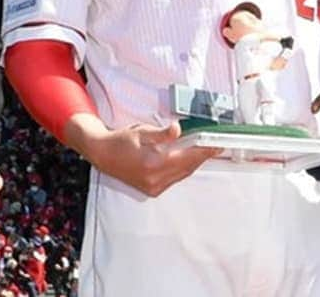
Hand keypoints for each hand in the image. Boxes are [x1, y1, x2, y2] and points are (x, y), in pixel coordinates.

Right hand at [65, 114, 221, 196]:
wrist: (102, 155)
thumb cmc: (121, 141)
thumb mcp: (141, 131)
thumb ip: (161, 133)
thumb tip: (178, 129)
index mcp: (153, 163)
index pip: (187, 157)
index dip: (204, 151)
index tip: (217, 145)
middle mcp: (154, 179)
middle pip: (187, 168)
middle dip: (202, 156)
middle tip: (215, 146)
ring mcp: (153, 186)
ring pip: (182, 174)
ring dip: (194, 163)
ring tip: (205, 150)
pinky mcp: (152, 189)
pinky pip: (174, 179)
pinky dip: (183, 169)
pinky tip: (187, 159)